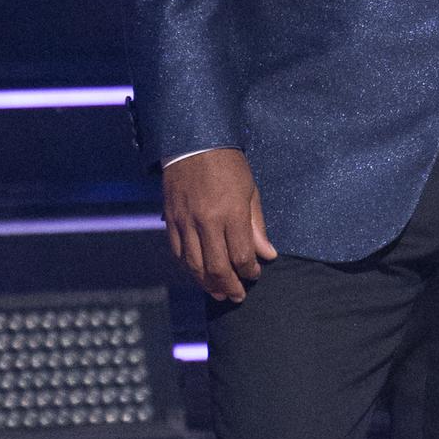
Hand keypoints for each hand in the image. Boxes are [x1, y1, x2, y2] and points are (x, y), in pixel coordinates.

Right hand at [164, 148, 276, 302]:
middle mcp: (205, 222)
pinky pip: (178, 253)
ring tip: (219, 293)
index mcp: (230, 214)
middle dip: (229, 286)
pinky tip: (199, 275)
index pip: (241, 256)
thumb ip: (257, 226)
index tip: (255, 274)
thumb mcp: (250, 191)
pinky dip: (189, 269)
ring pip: (194, 266)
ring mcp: (185, 222)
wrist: (192, 143)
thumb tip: (268, 254)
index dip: (249, 271)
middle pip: (216, 268)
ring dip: (207, 284)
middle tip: (238, 296)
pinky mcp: (170, 221)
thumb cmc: (228, 165)